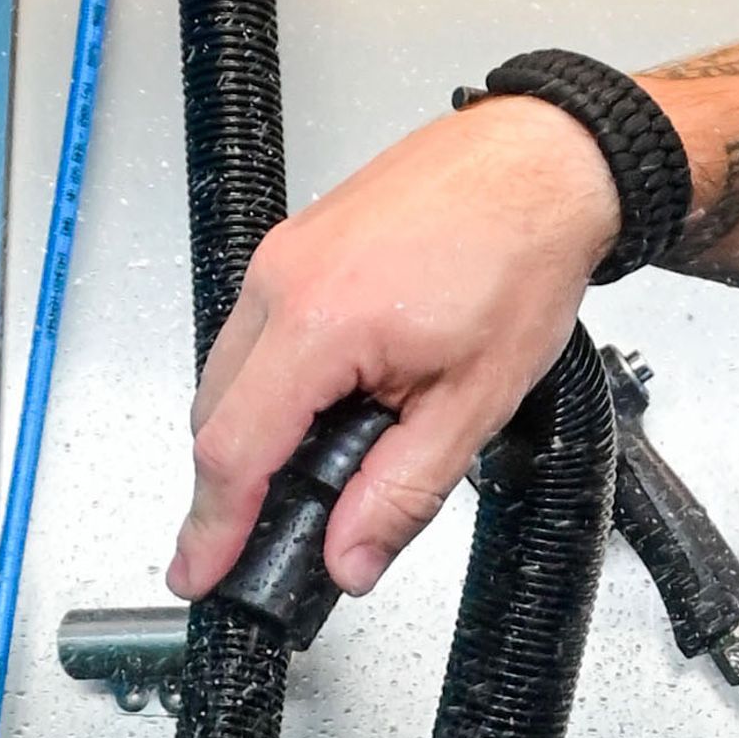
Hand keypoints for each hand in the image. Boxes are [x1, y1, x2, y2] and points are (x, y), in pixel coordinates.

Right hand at [177, 94, 619, 599]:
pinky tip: (321, 411)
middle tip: (256, 549)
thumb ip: (401, 494)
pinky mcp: (294, 246)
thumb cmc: (520, 257)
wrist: (542, 163)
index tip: (196, 574)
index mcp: (319, 323)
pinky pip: (254, 335)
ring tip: (305, 480)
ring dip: (252, 436)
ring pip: (229, 375)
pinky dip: (271, 387)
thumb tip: (350, 559)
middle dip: (230, 489)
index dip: (212, 527)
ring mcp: (281, 256)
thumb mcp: (473, 403)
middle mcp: (281, 281)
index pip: (235, 450)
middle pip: (215, 417)